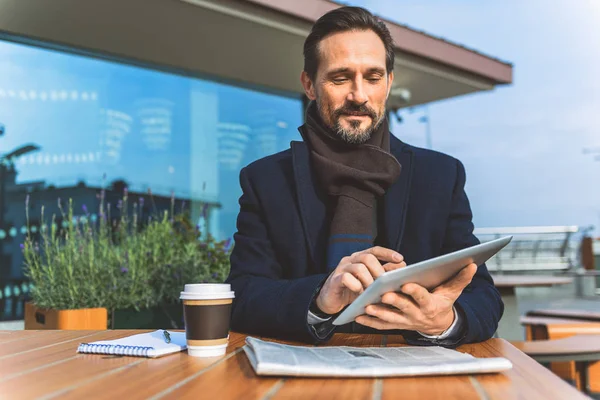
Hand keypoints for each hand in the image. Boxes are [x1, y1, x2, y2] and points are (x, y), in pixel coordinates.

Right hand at [315, 247, 406, 314]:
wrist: (331, 301)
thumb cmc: (353, 291)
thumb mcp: (369, 284)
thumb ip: (382, 276)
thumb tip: (400, 269)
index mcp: (360, 258)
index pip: (375, 250)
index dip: (388, 253)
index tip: (400, 259)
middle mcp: (351, 260)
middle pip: (368, 257)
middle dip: (379, 270)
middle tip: (384, 284)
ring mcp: (342, 269)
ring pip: (359, 267)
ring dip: (369, 281)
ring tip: (372, 292)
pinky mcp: (334, 280)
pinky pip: (346, 278)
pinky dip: (356, 285)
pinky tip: (360, 292)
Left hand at [355, 263, 476, 334]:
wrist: (438, 323)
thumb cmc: (443, 302)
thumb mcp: (453, 291)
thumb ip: (460, 278)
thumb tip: (471, 264)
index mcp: (430, 304)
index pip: (421, 297)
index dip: (414, 291)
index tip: (405, 284)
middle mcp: (417, 315)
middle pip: (404, 308)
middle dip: (393, 302)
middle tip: (382, 295)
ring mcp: (406, 321)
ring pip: (391, 318)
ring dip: (378, 313)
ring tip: (366, 306)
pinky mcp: (396, 325)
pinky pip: (381, 325)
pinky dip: (370, 321)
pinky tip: (358, 315)